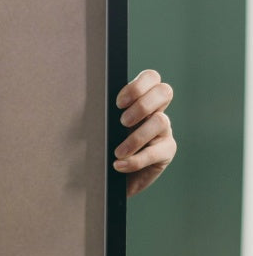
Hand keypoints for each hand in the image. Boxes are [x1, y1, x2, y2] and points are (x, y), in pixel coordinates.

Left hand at [113, 70, 175, 196]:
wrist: (109, 178)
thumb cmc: (102, 147)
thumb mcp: (102, 127)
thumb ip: (103, 113)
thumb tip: (88, 102)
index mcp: (140, 99)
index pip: (151, 77)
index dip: (138, 86)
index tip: (118, 103)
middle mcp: (155, 111)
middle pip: (164, 91)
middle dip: (142, 105)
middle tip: (122, 122)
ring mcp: (163, 131)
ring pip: (161, 121)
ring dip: (136, 137)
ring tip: (118, 152)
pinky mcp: (166, 151)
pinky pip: (156, 152)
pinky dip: (136, 160)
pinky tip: (119, 165)